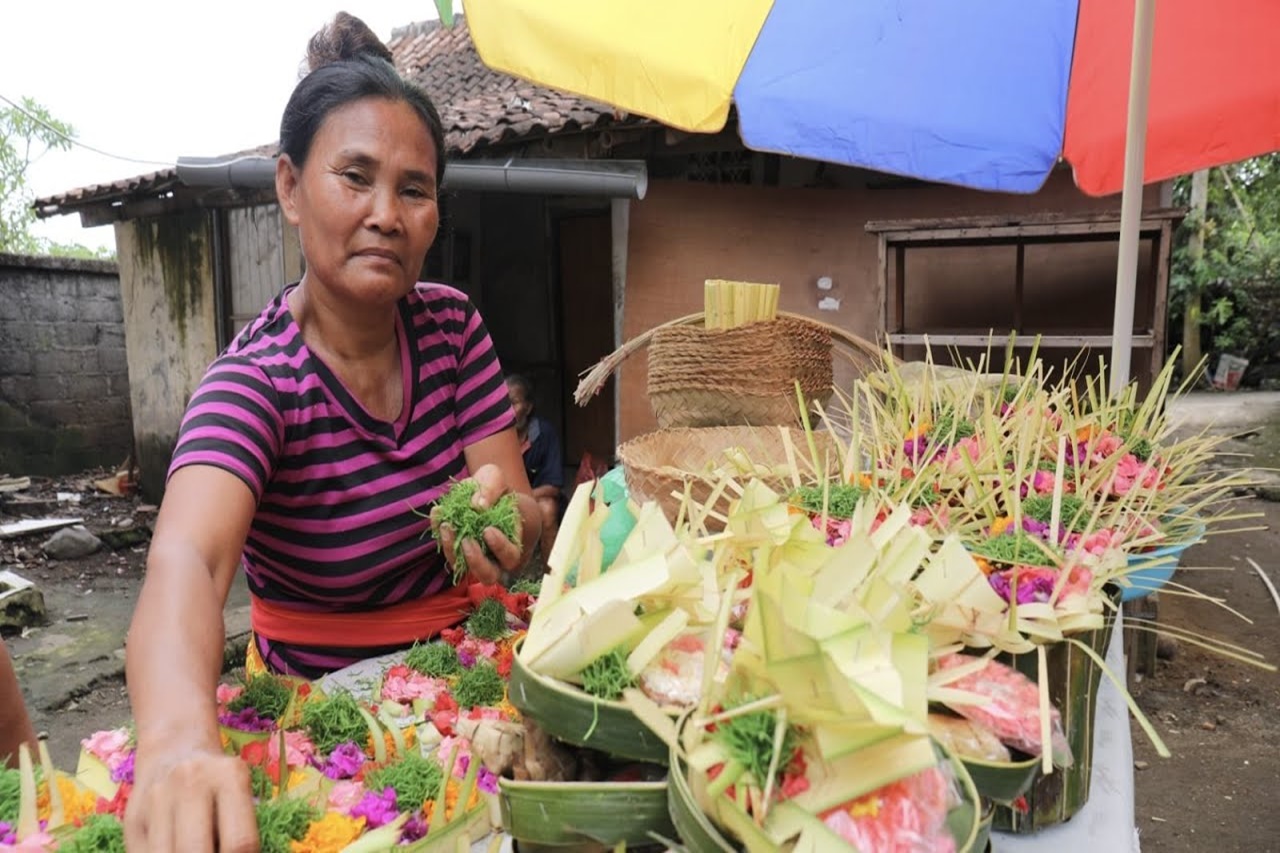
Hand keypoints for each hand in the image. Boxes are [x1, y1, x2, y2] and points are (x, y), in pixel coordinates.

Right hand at [125, 742, 257, 852]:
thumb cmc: (216, 780)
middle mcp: (190, 783)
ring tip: (193, 848)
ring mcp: (156, 799)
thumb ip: (237, 831)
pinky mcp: (131, 818)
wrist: (174, 748)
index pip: (240, 842)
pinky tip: (174, 847)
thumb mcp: (237, 794)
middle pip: (196, 851)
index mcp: (229, 776)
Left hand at [431, 464, 527, 584]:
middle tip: (466, 541)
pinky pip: (448, 553)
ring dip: (452, 551)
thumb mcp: (496, 479)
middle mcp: (496, 560)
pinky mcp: (456, 554)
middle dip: (476, 561)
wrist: (485, 497)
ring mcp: (475, 560)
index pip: (510, 556)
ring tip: (446, 526)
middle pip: (489, 576)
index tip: (488, 530)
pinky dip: (440, 535)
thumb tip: (478, 506)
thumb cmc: (497, 491)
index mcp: (514, 545)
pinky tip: (437, 513)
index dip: (500, 547)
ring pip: (464, 570)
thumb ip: (492, 487)